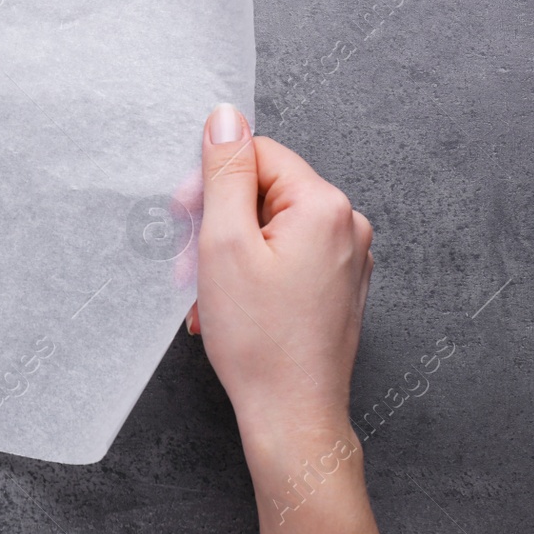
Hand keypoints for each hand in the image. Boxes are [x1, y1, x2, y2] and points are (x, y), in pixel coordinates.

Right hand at [192, 104, 385, 533]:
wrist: (293, 418)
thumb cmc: (260, 342)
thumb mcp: (224, 245)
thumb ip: (224, 173)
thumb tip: (225, 116)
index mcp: (324, 206)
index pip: (257, 155)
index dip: (212, 183)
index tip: (184, 218)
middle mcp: (348, 225)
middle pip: (265, 191)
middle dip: (219, 223)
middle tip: (189, 263)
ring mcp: (349, 258)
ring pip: (271, 227)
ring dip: (230, 253)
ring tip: (208, 294)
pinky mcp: (340, 287)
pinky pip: (288, 257)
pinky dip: (253, 273)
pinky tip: (229, 306)